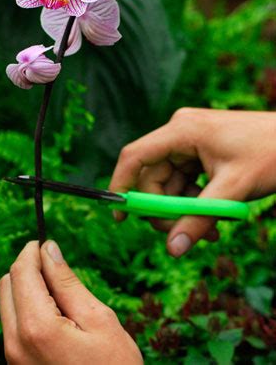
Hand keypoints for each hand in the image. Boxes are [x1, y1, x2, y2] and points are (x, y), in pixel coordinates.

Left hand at [0, 241, 141, 364]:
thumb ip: (67, 282)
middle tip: (55, 266)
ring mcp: (13, 357)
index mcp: (36, 327)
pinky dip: (28, 308)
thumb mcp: (98, 318)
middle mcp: (15, 343)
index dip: (33, 251)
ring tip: (60, 292)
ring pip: (7, 303)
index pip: (21, 271)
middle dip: (28, 268)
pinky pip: (14, 324)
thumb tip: (49, 250)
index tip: (46, 243)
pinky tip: (55, 312)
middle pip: (8, 284)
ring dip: (27, 287)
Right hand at [110, 108, 275, 256]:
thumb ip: (198, 218)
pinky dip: (196, 202)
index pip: (135, 157)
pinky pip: (187, 181)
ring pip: (171, 184)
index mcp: (182, 130)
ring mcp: (191, 142)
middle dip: (166, 210)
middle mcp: (181, 133)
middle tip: (183, 234)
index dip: (121, 186)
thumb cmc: (271, 153)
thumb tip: (172, 249)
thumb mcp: (232, 190)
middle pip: (153, 177)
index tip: (120, 217)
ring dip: (185, 210)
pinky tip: (214, 217)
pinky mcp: (202, 151)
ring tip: (212, 229)